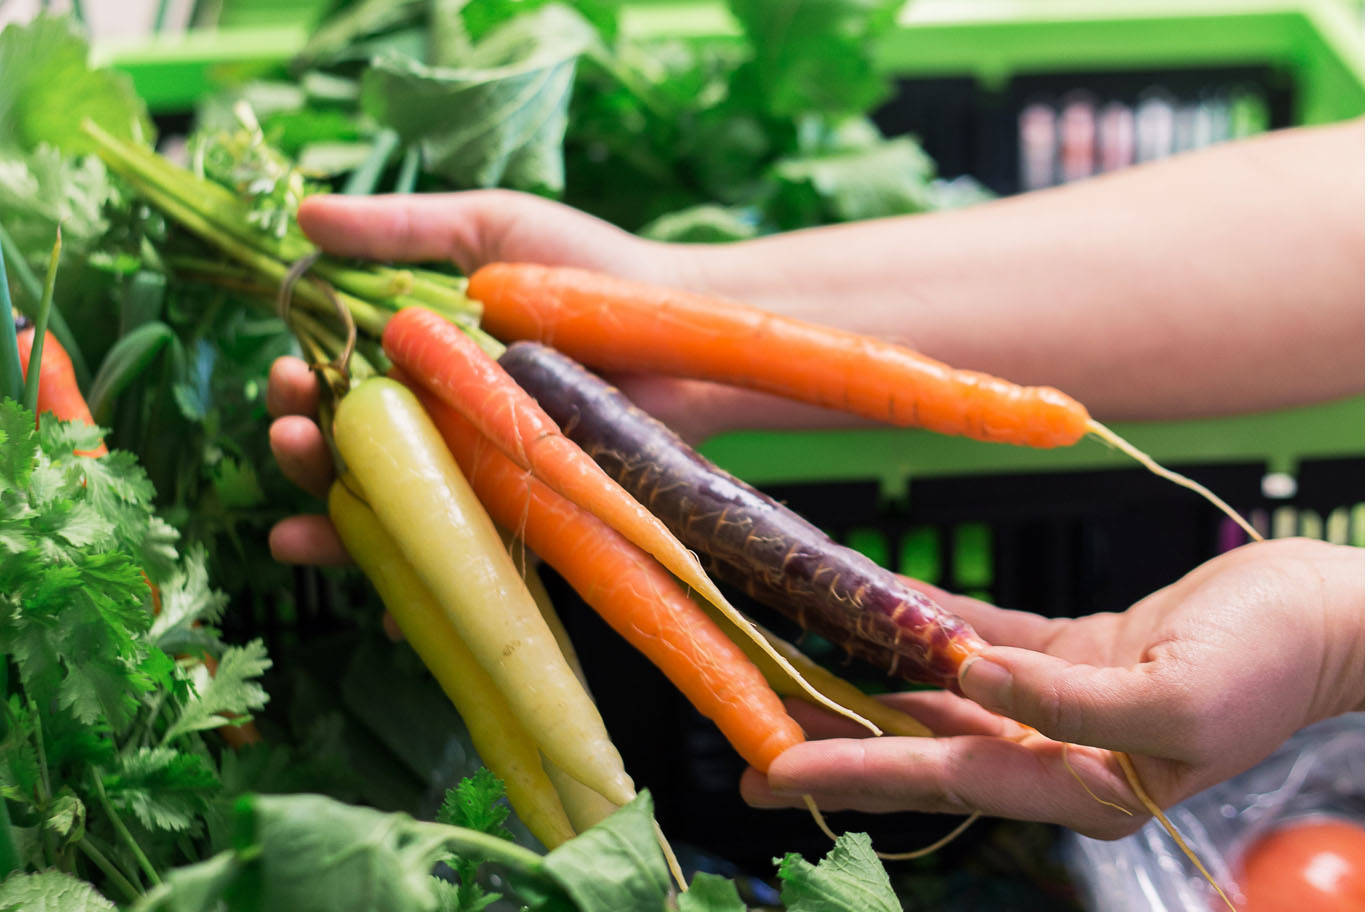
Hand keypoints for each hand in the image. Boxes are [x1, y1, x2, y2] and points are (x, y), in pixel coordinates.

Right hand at [269, 189, 875, 565]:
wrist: (676, 319)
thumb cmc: (582, 264)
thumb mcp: (486, 227)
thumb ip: (400, 227)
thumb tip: (303, 215)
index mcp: (411, 359)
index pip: (331, 384)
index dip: (297, 387)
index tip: (281, 374)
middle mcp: (432, 422)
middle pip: (346, 454)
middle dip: (303, 453)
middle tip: (287, 436)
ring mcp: (472, 474)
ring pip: (390, 514)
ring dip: (334, 530)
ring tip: (296, 532)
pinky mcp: (517, 515)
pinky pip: (466, 562)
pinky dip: (422, 599)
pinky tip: (391, 624)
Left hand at [741, 538, 1364, 838]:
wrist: (1327, 618)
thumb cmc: (1268, 665)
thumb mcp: (1173, 699)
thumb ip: (1065, 704)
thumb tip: (969, 682)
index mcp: (1074, 782)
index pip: (935, 776)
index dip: (848, 773)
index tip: (770, 769)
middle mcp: (1052, 750)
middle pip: (917, 743)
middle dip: (833, 735)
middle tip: (746, 727)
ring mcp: (1055, 703)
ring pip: (936, 691)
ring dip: (866, 678)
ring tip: (788, 668)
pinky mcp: (1069, 655)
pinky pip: (977, 637)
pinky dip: (926, 620)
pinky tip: (873, 598)